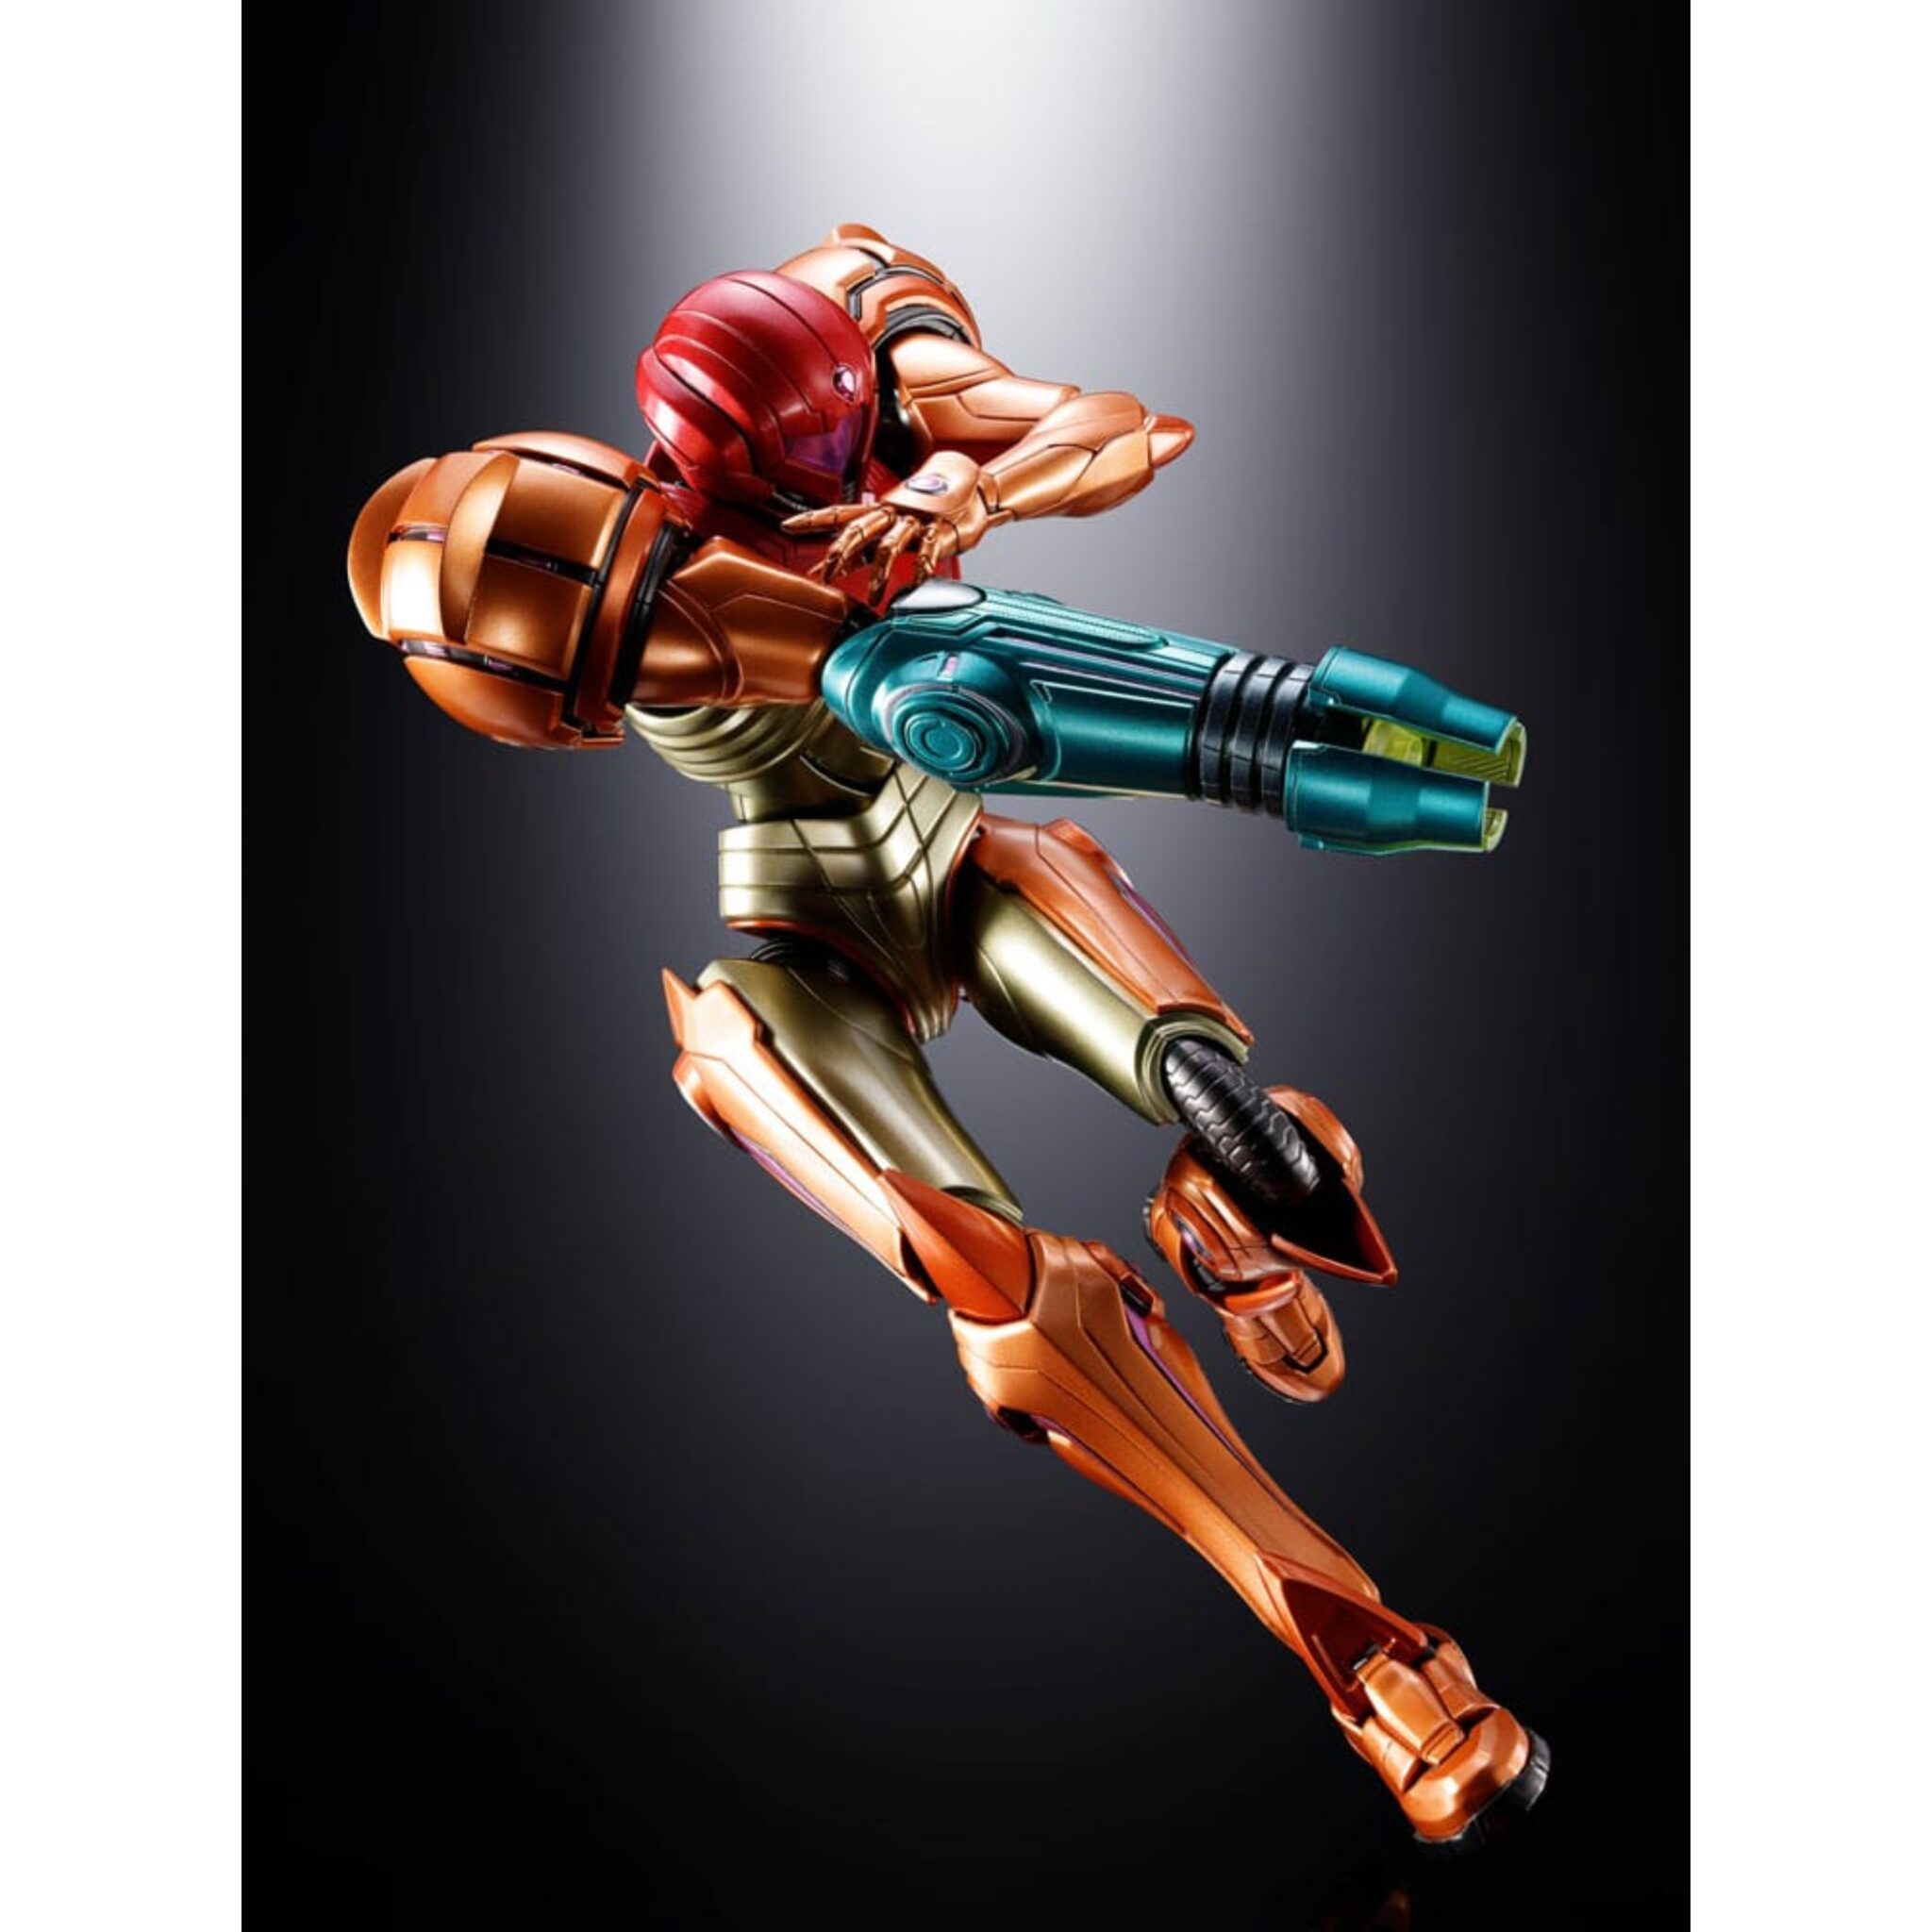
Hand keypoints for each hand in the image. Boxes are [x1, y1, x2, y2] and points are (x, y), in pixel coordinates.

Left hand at [782, 451, 991, 601]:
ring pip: (890, 543)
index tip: (787, 525)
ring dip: (879, 572)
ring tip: (873, 596)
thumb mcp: (891, 534)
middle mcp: (893, 513)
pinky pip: (928, 550)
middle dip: (841, 553)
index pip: (839, 514)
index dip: (813, 519)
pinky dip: (922, 567)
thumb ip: (860, 552)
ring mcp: (916, 520)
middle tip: (828, 576)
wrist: (973, 496)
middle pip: (860, 529)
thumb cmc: (928, 519)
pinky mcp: (940, 529)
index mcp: (879, 513)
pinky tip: (917, 582)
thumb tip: (827, 570)